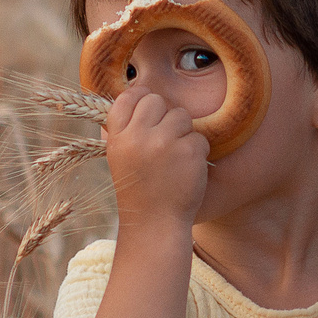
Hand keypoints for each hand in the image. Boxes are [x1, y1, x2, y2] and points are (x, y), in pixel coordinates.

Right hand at [104, 82, 210, 231]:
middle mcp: (138, 137)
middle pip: (156, 100)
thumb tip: (139, 94)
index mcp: (118, 138)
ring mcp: (164, 143)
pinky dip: (196, 152)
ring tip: (174, 158)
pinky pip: (199, 137)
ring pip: (181, 115)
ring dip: (183, 133)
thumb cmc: (139, 189)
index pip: (128, 97)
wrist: (155, 223)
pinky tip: (186, 170)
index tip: (148, 111)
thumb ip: (126, 128)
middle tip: (163, 140)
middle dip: (164, 116)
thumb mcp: (120, 157)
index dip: (140, 97)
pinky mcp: (188, 152)